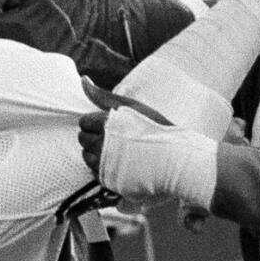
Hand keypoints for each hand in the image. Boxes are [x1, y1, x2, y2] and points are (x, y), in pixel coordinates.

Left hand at [79, 87, 218, 209]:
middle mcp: (103, 144)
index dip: (95, 122)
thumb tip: (83, 80)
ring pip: (87, 158)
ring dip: (96, 154)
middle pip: (83, 140)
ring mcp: (106, 165)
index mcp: (107, 123)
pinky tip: (120, 164)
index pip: (84, 122)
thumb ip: (103, 95)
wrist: (176, 158)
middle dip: (94, 137)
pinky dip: (103, 169)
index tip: (111, 125)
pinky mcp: (111, 180)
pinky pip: (96, 174)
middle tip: (116, 138)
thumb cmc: (157, 128)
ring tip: (118, 152)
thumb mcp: (132, 105)